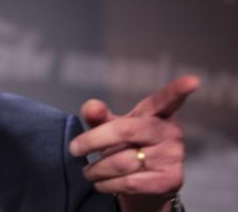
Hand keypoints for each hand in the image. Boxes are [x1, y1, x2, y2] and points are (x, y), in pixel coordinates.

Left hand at [69, 76, 198, 211]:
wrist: (143, 186)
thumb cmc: (126, 147)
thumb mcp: (111, 127)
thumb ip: (99, 116)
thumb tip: (92, 107)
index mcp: (157, 113)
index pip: (167, 100)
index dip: (179, 90)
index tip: (192, 81)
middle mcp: (170, 132)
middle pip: (125, 130)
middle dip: (93, 140)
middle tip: (73, 148)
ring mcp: (174, 156)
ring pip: (122, 161)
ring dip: (97, 169)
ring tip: (87, 171)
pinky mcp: (171, 180)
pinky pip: (129, 182)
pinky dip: (107, 184)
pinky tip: (100, 183)